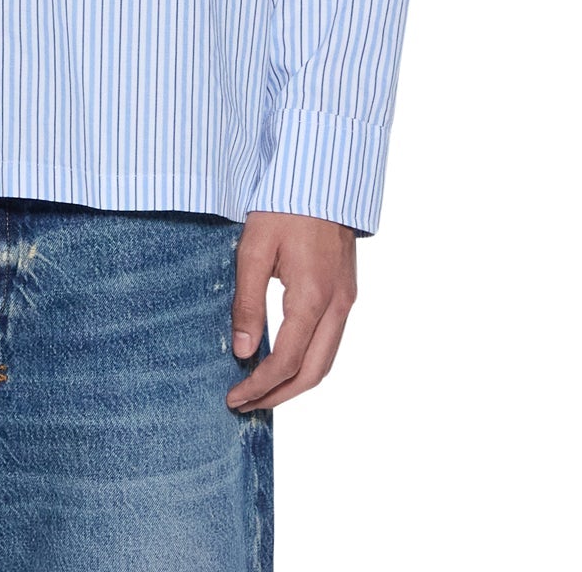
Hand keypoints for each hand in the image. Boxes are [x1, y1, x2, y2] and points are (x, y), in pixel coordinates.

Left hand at [226, 210, 356, 412]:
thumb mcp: (254, 250)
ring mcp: (347, 299)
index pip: (287, 361)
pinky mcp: (346, 291)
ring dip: (296, 382)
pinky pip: (331, 340)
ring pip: (327, 360)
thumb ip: (247, 302)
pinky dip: (308, 360)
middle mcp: (338, 304)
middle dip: (279, 395)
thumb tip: (242, 351)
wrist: (321, 175)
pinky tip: (284, 359)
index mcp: (313, 296)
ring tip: (262, 390)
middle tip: (246, 405)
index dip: (260, 385)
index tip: (234, 397)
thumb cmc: (284, 206)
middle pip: (314, 373)